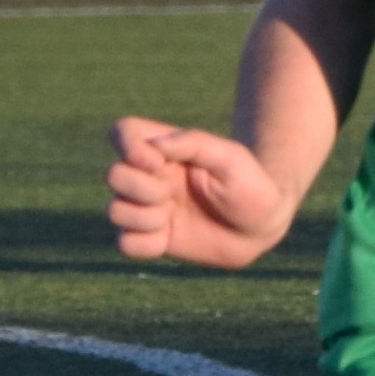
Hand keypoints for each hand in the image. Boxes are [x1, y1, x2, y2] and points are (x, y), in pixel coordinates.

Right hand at [109, 116, 297, 268]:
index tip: (158, 162)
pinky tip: (166, 237)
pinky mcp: (153, 238)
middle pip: (112, 175)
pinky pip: (125, 243)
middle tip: (169, 195)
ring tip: (169, 217)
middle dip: (139, 188)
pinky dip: (143, 243)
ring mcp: (149, 209)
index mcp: (164, 151)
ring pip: (114, 211)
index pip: (122, 132)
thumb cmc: (251, 185)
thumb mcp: (230, 157)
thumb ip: (193, 143)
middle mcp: (150, 178)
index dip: (128, 147)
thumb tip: (155, 146)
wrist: (262, 227)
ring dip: (142, 217)